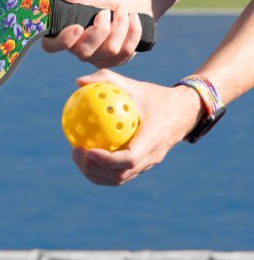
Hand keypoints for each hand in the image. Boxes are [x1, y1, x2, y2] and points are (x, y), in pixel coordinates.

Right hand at [42, 0, 150, 67]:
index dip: (62, 41)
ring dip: (120, 25)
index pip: (51, 46)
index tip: (77, 27)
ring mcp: (97, 58)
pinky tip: (133, 18)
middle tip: (105, 12)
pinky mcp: (115, 61)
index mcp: (65, 33)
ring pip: (110, 50)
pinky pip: (126, 51)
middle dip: (100, 30)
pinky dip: (133, 30)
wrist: (133, 3)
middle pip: (84, 52)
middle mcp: (78, 50)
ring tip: (122, 8)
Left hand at [70, 69, 203, 185]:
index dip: (106, 160)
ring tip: (76, 156)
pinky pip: (120, 174)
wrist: (183, 112)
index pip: (129, 159)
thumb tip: (78, 82)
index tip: (86, 150)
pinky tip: (85, 155)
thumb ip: (107, 80)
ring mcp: (148, 164)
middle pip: (120, 175)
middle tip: (75, 152)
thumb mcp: (134, 85)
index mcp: (153, 138)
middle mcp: (152, 156)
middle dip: (93, 169)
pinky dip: (101, 170)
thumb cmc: (155, 97)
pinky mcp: (143, 166)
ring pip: (119, 179)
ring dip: (95, 173)